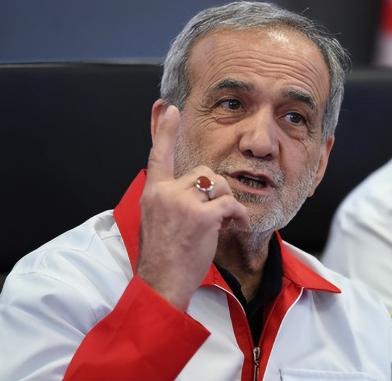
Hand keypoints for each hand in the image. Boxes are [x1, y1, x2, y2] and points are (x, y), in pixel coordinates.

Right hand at [137, 104, 248, 310]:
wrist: (162, 283)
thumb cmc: (163, 257)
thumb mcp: (156, 220)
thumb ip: (169, 199)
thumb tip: (191, 189)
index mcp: (153, 192)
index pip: (158, 154)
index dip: (165, 130)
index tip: (169, 108)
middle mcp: (165, 192)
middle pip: (203, 172)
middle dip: (214, 190)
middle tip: (214, 213)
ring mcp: (183, 203)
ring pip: (218, 184)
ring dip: (225, 201)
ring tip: (222, 221)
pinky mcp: (202, 216)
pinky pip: (230, 204)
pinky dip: (238, 215)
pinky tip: (236, 226)